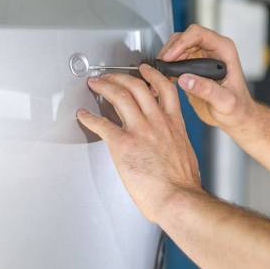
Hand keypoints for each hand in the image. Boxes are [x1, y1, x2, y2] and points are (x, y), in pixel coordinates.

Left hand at [75, 64, 200, 223]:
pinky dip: (89, 117)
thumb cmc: (183, 184)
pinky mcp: (123, 144)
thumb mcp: (186, 152)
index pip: (164, 89)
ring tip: (96, 84)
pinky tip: (83, 115)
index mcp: (174, 124)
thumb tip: (169, 144)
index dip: (152, 75)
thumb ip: (175, 141)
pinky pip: (101, 124)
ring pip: (120, 96)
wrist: (178, 197)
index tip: (145, 71)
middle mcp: (157, 122)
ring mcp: (140, 131)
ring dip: (104, 86)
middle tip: (111, 76)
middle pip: (138, 86)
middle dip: (121, 76)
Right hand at [157, 24, 256, 129]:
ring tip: (161, 75)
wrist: (236, 116)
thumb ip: (207, 90)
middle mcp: (213, 49)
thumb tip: (185, 79)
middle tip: (161, 68)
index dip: (181, 43)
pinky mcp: (193, 65)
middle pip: (184, 37)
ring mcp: (202, 56)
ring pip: (177, 46)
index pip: (198, 34)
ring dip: (166, 59)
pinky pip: (175, 58)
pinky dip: (167, 66)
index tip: (169, 57)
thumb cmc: (237, 108)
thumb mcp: (225, 102)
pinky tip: (163, 79)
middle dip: (170, 51)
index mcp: (224, 50)